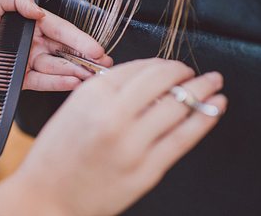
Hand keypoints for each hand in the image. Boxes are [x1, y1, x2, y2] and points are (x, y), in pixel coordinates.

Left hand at [0, 0, 111, 90]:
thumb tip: (39, 11)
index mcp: (29, 22)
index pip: (61, 30)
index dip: (80, 39)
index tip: (96, 48)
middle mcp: (32, 42)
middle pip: (65, 50)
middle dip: (86, 58)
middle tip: (104, 65)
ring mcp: (27, 62)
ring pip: (58, 67)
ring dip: (76, 72)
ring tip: (92, 77)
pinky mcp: (19, 80)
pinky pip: (43, 82)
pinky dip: (58, 83)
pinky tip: (72, 83)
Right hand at [9, 59, 226, 214]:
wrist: (46, 196)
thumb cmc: (57, 154)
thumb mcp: (74, 109)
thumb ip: (109, 92)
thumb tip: (150, 82)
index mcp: (92, 95)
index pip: (139, 68)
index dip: (162, 63)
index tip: (171, 66)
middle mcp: (113, 115)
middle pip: (162, 81)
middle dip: (184, 71)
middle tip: (195, 71)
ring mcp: (132, 144)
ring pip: (178, 107)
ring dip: (202, 90)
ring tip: (213, 83)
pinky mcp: (146, 170)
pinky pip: (183, 138)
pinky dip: (204, 119)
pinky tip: (215, 107)